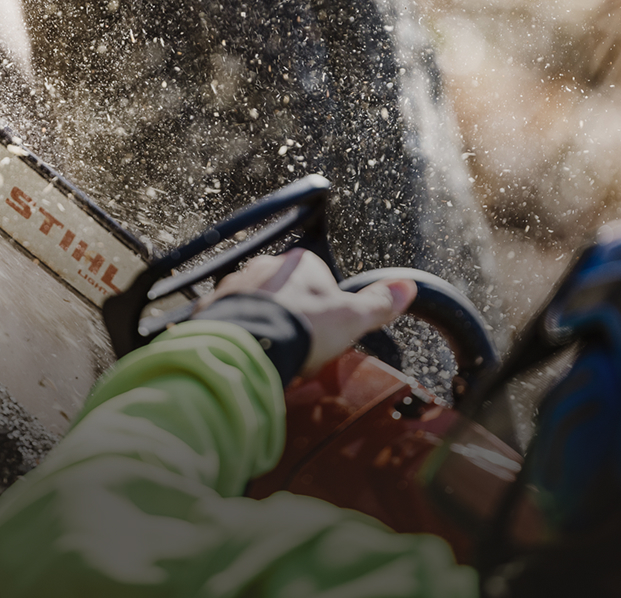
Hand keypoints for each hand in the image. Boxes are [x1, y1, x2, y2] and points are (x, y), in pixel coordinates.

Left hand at [200, 248, 416, 374]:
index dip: (325, 309)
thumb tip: (408, 288)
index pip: (318, 279)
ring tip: (273, 355)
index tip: (324, 332)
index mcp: (301, 263)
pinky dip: (237, 335)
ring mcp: (235, 285)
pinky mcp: (212, 307)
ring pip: (255, 305)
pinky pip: (228, 320)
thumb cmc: (301, 329)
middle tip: (299, 348)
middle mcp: (264, 266)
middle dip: (291, 316)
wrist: (247, 345)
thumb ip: (378, 304)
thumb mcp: (352, 318)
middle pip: (285, 292)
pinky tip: (246, 354)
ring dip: (263, 325)